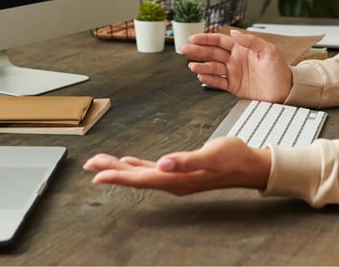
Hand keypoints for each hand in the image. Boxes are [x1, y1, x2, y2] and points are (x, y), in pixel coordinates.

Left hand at [83, 137, 270, 195]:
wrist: (249, 165)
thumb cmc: (233, 158)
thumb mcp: (212, 156)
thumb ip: (187, 161)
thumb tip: (164, 163)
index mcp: (177, 179)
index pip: (141, 178)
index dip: (118, 176)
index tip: (97, 174)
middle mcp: (173, 181)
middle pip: (136, 177)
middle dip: (112, 170)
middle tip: (90, 164)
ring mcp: (176, 178)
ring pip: (141, 174)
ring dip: (121, 169)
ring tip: (101, 163)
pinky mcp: (180, 171)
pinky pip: (151, 171)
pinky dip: (137, 167)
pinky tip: (129, 163)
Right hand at [179, 30, 291, 102]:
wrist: (285, 91)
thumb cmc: (279, 70)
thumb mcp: (269, 51)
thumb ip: (251, 41)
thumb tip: (234, 33)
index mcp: (242, 48)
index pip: (220, 41)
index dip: (206, 39)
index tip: (193, 38)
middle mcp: (235, 59)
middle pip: (212, 53)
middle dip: (197, 50)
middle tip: (184, 49)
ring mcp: (233, 73)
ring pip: (213, 67)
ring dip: (201, 66)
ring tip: (192, 66)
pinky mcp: (233, 86)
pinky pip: (218, 82)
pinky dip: (209, 79)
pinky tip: (201, 76)